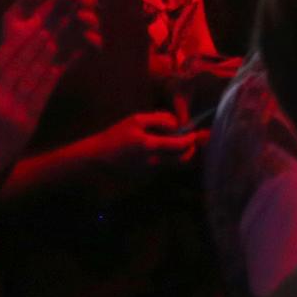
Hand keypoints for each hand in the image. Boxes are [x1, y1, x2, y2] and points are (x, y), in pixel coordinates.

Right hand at [0, 0, 98, 178]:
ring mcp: (14, 109)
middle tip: (51, 24)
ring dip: (48, 54)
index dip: (19, 39)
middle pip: (22, 62)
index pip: (2, 57)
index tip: (31, 25)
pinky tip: (59, 65)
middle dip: (38, 40)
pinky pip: (41, 95)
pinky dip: (51, 78)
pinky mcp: (27, 122)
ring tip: (58, 37)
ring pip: (34, 75)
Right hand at [86, 110, 206, 175]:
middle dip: (192, 150)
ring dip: (182, 155)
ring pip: (175, 165)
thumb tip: (176, 124)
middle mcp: (154, 162)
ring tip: (182, 144)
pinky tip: (166, 150)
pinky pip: (165, 167)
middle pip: (182, 160)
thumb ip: (159, 119)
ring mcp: (151, 171)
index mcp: (151, 145)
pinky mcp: (148, 176)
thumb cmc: (117, 134)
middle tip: (194, 141)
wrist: (100, 156)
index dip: (191, 139)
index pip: (179, 145)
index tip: (196, 133)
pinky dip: (170, 159)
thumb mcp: (136, 120)